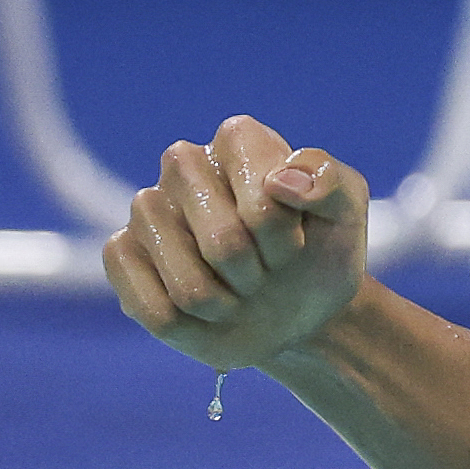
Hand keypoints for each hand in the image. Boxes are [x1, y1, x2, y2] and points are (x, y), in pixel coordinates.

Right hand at [102, 115, 369, 371]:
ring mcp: (147, 209)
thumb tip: (282, 182)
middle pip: (224, 244)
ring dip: (229, 305)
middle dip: (260, 275)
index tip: (300, 241)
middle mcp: (183, 165)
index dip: (288, 241)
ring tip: (238, 287)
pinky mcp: (121, 252)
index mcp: (239, 141)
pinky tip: (206, 306)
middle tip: (269, 268)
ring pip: (190, 288)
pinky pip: (154, 310)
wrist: (300, 306)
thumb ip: (332, 183)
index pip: (265, 207)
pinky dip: (194, 327)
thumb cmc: (320, 250)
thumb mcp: (348, 213)